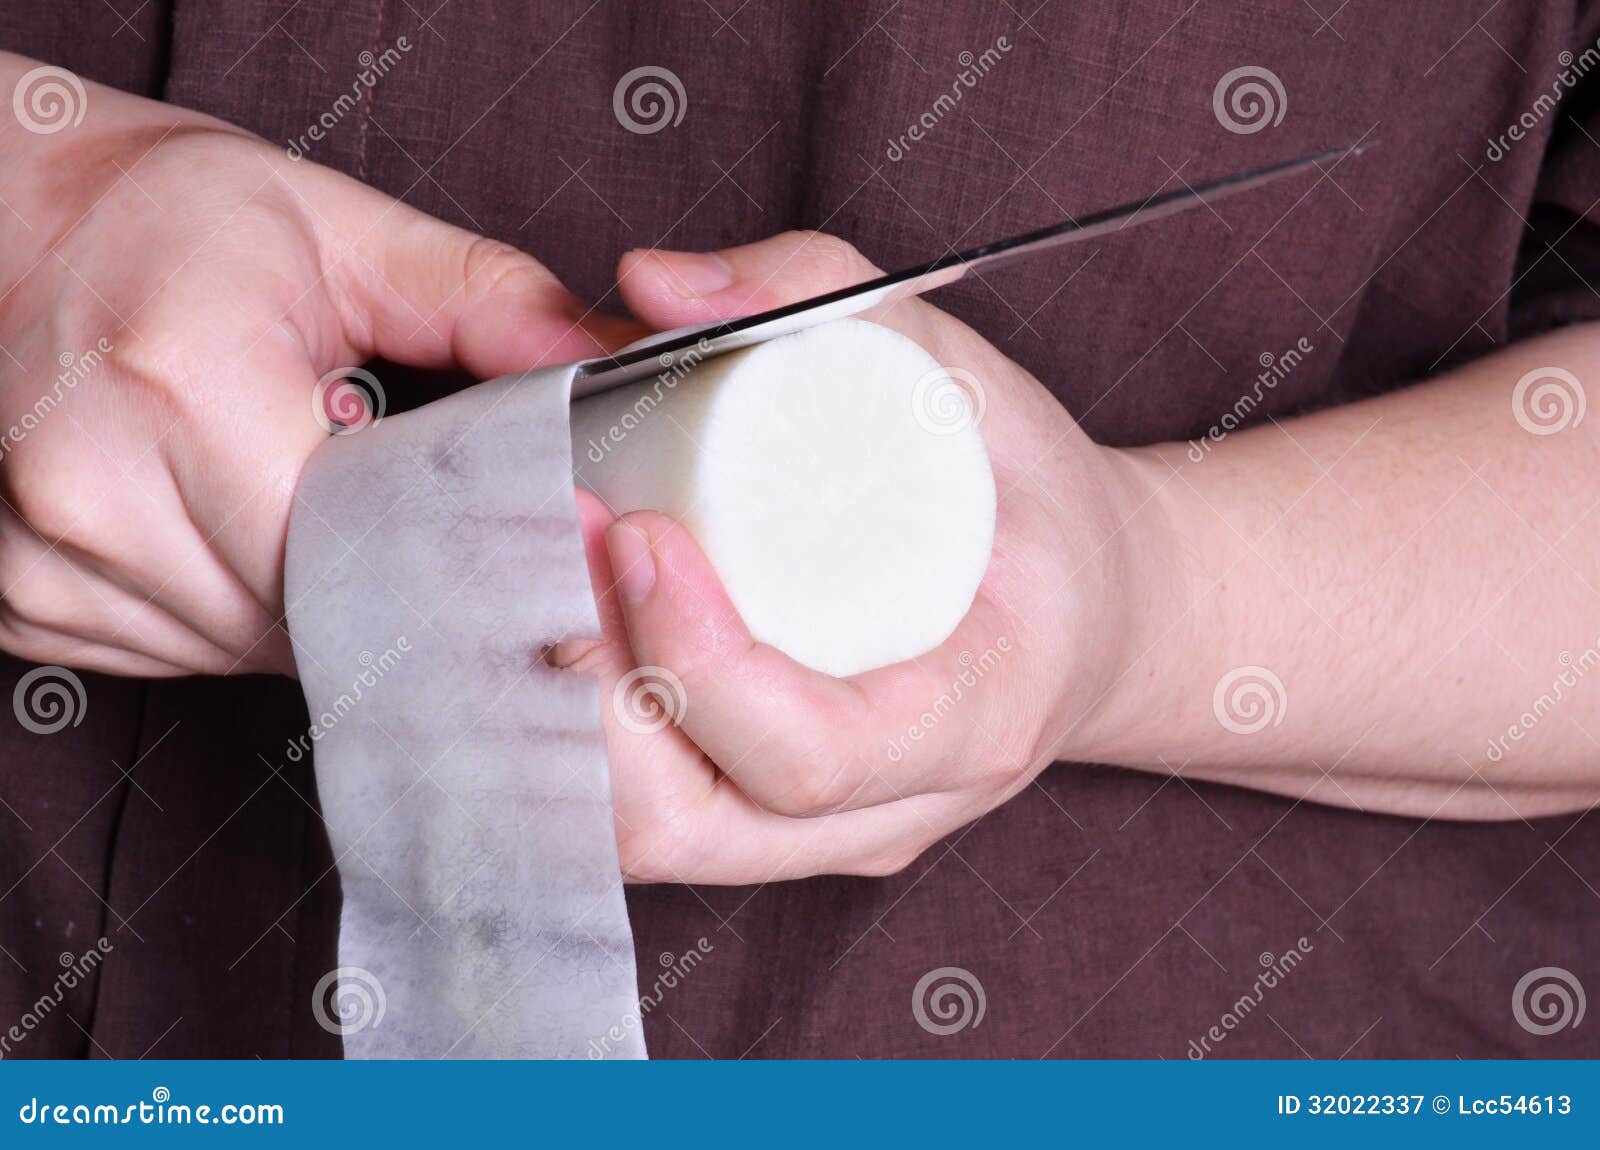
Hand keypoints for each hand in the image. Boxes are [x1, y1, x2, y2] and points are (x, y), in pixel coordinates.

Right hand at [0, 54, 635, 675]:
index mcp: (185, 382)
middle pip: (314, 619)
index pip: (369, 551)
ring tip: (339, 524)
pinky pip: (180, 653)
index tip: (529, 567)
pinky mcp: (18, 599)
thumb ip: (483, 300)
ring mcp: (41, 556)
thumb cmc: (161, 216)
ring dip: (319, 611)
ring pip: (250, 651)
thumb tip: (593, 365)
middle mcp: (95, 485)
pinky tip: (252, 539)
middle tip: (456, 554)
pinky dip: (238, 615)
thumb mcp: (337, 228)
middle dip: (400, 596)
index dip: (460, 567)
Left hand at [554, 230, 1172, 881]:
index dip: (697, 660)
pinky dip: (573, 743)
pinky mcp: (777, 828)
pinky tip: (552, 635)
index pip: (813, 752)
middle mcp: (895, 810)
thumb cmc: (1036, 501)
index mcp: (980, 717)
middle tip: (556, 541)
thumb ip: (825, 296)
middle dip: (590, 691)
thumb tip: (652, 286)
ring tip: (543, 578)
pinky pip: (652, 823)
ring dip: (563, 720)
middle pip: (699, 820)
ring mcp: (830, 837)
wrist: (1091, 613)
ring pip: (655, 840)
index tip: (637, 530)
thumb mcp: (968, 377)